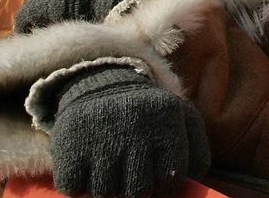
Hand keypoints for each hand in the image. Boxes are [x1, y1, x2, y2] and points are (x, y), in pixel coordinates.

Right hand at [47, 65, 209, 196]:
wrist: (103, 82)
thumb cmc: (149, 112)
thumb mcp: (183, 119)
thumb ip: (198, 151)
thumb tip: (194, 181)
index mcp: (167, 121)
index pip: (172, 178)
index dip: (165, 182)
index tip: (157, 172)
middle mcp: (135, 128)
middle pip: (138, 191)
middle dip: (135, 186)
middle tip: (131, 170)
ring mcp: (101, 136)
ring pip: (105, 192)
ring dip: (107, 186)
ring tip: (110, 164)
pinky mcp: (70, 143)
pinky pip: (74, 187)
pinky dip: (78, 183)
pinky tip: (88, 164)